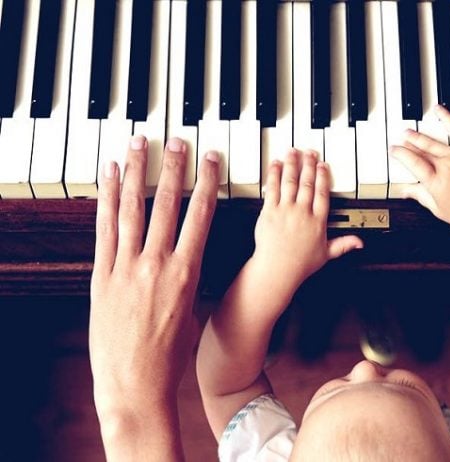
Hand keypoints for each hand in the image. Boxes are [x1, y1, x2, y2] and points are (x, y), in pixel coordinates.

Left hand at [90, 136, 218, 420]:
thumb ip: (189, 280)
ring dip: (137, 173)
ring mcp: (126, 268)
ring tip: (139, 144)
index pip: (201, 216)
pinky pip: (105, 230)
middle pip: (167, 205)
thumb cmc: (170, 355)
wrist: (135, 384)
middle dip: (174, 168)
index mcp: (187, 273)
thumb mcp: (192, 312)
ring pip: (133, 210)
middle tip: (177, 141)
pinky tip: (111, 179)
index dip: (207, 183)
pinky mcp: (102, 276)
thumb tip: (187, 260)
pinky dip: (107, 201)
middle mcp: (157, 264)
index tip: (211, 160)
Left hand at [248, 149, 361, 300]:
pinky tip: (276, 164)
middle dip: (309, 165)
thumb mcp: (326, 254)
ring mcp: (286, 210)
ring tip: (293, 152)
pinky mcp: (270, 211)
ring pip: (290, 181)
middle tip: (310, 152)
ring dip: (292, 164)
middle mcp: (303, 212)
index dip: (323, 176)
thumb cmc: (300, 264)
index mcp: (317, 221)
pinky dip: (274, 174)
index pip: (322, 193)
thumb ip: (343, 244)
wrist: (277, 269)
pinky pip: (273, 188)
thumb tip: (359, 243)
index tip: (323, 166)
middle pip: (307, 183)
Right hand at [389, 105, 449, 233]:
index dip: (400, 154)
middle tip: (400, 140)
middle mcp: (446, 167)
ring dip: (419, 136)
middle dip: (408, 144)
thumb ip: (418, 194)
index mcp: (435, 182)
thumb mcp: (435, 207)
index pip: (412, 162)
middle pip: (421, 150)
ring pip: (434, 142)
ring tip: (410, 132)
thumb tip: (404, 190)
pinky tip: (438, 110)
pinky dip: (447, 118)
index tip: (394, 150)